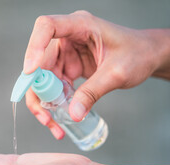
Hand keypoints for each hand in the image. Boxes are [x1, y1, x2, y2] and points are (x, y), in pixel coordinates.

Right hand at [24, 11, 169, 138]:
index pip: (47, 26)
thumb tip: (73, 114)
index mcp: (79, 26)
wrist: (147, 56)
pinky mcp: (67, 67)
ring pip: (43, 79)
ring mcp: (65, 53)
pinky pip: (53, 86)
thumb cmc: (138, 53)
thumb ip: (93, 92)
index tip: (30, 72)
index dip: (34, 47)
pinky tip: (59, 118)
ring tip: (53, 124)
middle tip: (45, 116)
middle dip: (37, 91)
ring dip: (44, 103)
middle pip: (39, 62)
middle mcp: (66, 38)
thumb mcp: (117, 73)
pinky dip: (54, 103)